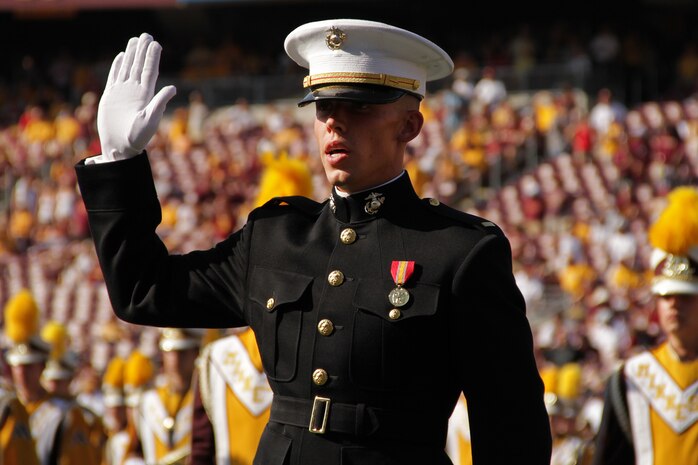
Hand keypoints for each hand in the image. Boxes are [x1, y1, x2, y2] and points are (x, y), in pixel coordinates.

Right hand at [97, 33, 176, 160]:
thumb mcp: (150, 120)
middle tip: (146, 34)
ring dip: (131, 54)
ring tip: (135, 40)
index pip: (150, 71)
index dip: (153, 57)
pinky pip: (114, 77)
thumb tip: (173, 88)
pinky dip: (117, 66)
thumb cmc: (137, 138)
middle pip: (139, 66)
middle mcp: (135, 91)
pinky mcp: (110, 97)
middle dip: (143, 50)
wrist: (120, 147)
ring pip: (127, 68)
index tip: (156, 43)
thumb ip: (160, 103)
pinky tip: (121, 57)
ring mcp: (122, 93)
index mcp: (146, 95)